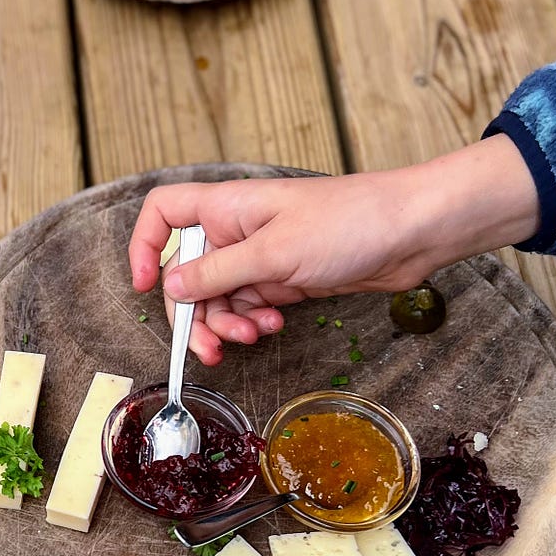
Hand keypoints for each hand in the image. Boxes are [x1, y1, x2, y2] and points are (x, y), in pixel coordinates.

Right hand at [128, 136, 540, 364]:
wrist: (413, 232)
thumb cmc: (349, 223)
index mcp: (225, 208)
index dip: (145, 246)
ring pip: (218, 296)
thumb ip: (217, 273)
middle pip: (187, 272)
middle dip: (194, 312)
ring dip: (227, 323)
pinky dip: (253, 322)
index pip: (163, 213)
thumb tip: (171, 288)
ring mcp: (260, 255)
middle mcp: (236, 230)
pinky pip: (248, 305)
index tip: (143, 285)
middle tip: (208, 346)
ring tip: (252, 336)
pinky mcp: (284, 278)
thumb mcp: (274, 253)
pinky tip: (273, 326)